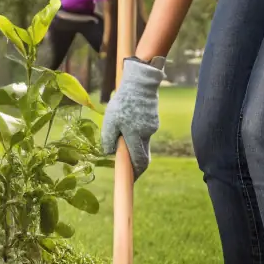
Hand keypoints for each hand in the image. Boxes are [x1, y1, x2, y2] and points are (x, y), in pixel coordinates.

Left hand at [100, 57, 165, 178]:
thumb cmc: (123, 102)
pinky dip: (137, 131)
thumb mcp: (110, 120)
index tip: (131, 180)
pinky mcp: (154, 120)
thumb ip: (109, 138)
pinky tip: (130, 119)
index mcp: (135, 136)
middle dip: (135, 162)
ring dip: (134, 142)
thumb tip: (109, 153)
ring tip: (123, 129)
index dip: (135, 173)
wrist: (141, 83)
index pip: (139, 162)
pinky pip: (145, 130)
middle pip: (143, 154)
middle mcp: (146, 134)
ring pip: (143, 141)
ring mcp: (152, 127)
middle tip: (126, 165)